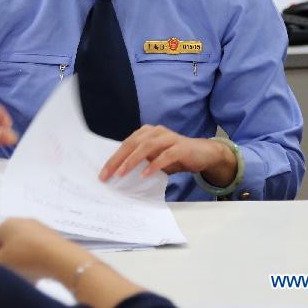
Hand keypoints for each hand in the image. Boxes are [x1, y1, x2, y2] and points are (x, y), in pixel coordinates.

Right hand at [0, 218, 146, 304]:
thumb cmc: (26, 258)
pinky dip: (33, 261)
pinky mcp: (51, 237)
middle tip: (7, 274)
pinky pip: (36, 250)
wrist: (62, 259)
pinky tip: (36, 275)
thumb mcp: (1, 263)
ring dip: (19, 262)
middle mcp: (21, 221)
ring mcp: (38, 228)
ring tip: (23, 277)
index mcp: (6, 223)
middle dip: (5, 259)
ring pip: (21, 248)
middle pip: (6, 244)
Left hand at [98, 125, 236, 186]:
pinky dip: (154, 164)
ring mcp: (169, 138)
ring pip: (147, 147)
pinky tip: (145, 174)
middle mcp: (156, 132)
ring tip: (122, 173)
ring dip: (133, 160)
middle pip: (133, 144)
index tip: (103, 174)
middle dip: (118, 160)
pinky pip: (166, 155)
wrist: (203, 153)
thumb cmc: (175, 157)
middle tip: (108, 175)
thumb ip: (140, 161)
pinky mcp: (181, 147)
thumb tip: (120, 174)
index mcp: (147, 132)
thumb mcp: (154, 158)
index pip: (126, 144)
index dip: (113, 158)